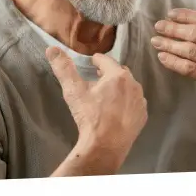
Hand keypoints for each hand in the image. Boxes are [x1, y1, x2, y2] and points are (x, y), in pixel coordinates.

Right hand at [47, 47, 146, 173]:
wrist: (106, 146)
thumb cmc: (90, 117)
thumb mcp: (74, 91)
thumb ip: (64, 68)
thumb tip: (52, 49)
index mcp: (118, 75)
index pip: (106, 60)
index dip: (97, 60)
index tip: (92, 61)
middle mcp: (134, 84)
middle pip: (120, 72)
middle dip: (109, 73)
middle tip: (98, 77)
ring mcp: (141, 101)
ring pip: (129, 87)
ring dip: (119, 87)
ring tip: (107, 94)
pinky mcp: (143, 115)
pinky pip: (135, 102)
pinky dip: (127, 102)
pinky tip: (117, 109)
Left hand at [151, 0, 195, 124]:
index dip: (187, 15)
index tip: (172, 14)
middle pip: (195, 33)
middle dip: (174, 28)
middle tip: (159, 26)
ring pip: (189, 50)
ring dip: (169, 44)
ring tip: (156, 41)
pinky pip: (188, 68)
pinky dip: (173, 62)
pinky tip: (163, 57)